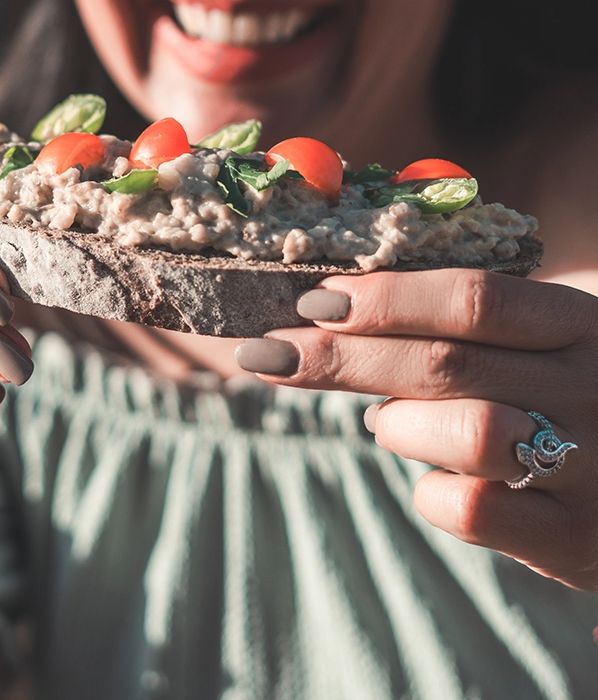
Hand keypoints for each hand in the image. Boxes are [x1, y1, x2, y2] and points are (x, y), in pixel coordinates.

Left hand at [235, 268, 597, 589]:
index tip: (313, 300)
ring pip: (462, 434)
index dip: (385, 297)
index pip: (474, 297)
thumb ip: (472, 321)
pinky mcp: (573, 538)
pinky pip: (470, 508)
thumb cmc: (575, 395)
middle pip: (444, 363)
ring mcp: (589, 467)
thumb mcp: (548, 341)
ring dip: (397, 424)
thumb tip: (339, 311)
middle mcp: (592, 388)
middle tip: (270, 353)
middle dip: (340, 356)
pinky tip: (433, 476)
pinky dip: (429, 489)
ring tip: (386, 421)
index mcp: (583, 324)